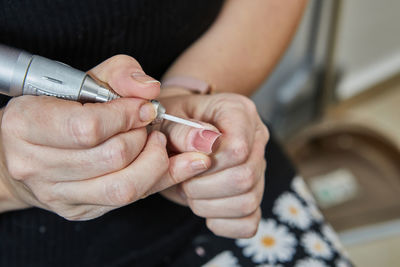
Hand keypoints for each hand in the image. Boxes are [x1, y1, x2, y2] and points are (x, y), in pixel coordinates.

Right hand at [0, 55, 210, 218]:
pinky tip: (165, 162)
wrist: (31, 149)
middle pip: (112, 157)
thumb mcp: (86, 80)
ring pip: (123, 187)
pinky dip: (156, 180)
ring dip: (152, 161)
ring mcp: (56, 193)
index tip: (144, 108)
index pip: (88, 127)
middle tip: (145, 125)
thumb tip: (149, 88)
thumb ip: (120, 74)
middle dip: (141, 136)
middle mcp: (34, 165)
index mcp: (26, 124)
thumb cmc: (61, 108)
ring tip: (154, 142)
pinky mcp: (77, 210)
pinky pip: (128, 201)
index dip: (126, 116)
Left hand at [156, 89, 268, 238]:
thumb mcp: (166, 119)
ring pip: (248, 201)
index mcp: (239, 112)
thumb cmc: (171, 123)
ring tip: (190, 190)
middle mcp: (256, 139)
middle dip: (204, 186)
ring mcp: (258, 169)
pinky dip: (222, 223)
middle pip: (244, 177)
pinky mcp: (252, 194)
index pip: (238, 148)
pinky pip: (248, 222)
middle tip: (183, 178)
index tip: (185, 160)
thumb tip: (205, 143)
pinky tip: (205, 207)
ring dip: (209, 205)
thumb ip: (182, 131)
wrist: (173, 134)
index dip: (208, 163)